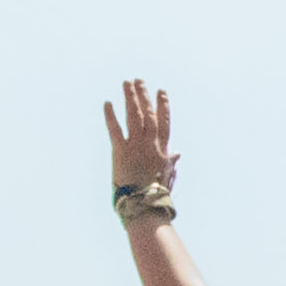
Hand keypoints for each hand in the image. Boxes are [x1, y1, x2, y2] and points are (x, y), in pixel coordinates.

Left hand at [105, 79, 178, 200]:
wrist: (144, 205)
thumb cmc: (156, 195)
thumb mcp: (167, 176)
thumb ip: (171, 162)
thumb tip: (178, 154)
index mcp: (163, 149)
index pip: (164, 121)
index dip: (163, 105)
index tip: (161, 92)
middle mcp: (151, 144)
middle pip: (148, 114)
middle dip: (144, 96)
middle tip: (139, 80)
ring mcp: (136, 146)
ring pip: (134, 116)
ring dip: (130, 98)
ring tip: (127, 83)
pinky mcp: (120, 151)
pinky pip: (114, 129)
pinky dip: (110, 115)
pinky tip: (107, 103)